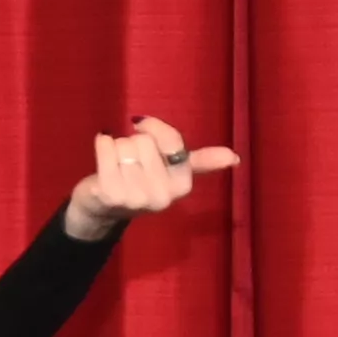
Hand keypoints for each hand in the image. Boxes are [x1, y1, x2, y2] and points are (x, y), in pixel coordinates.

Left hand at [65, 114, 236, 236]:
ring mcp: (135, 198)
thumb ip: (201, 161)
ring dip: (117, 148)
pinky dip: (102, 144)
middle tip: (130, 164)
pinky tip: (104, 158)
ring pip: (125, 144)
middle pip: (145, 141)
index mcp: (182, 186)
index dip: (155, 129)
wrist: (103, 207)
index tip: (145, 131)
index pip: (173, 141)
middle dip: (134, 144)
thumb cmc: (139, 181)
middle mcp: (162, 196)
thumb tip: (235, 157)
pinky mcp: (110, 194)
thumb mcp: (172, 171)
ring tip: (117, 167)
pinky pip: (106, 148)